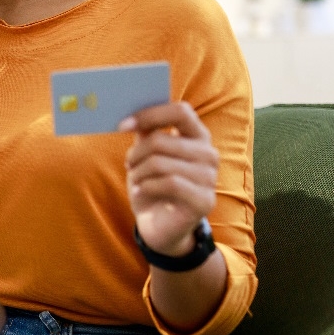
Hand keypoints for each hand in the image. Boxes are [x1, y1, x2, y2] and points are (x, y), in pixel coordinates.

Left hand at [120, 101, 217, 256]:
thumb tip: (130, 113)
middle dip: (136, 153)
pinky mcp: (205, 200)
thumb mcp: (146, 154)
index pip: (181, 111)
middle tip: (129, 165)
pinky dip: (146, 187)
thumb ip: (145, 131)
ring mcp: (210, 178)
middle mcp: (209, 154)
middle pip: (162, 140)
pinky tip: (140, 191)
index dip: (150, 115)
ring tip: (135, 180)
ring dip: (138, 172)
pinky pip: (169, 183)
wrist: (159, 223)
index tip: (123, 125)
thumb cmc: (152, 183)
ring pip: (161, 163)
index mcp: (198, 136)